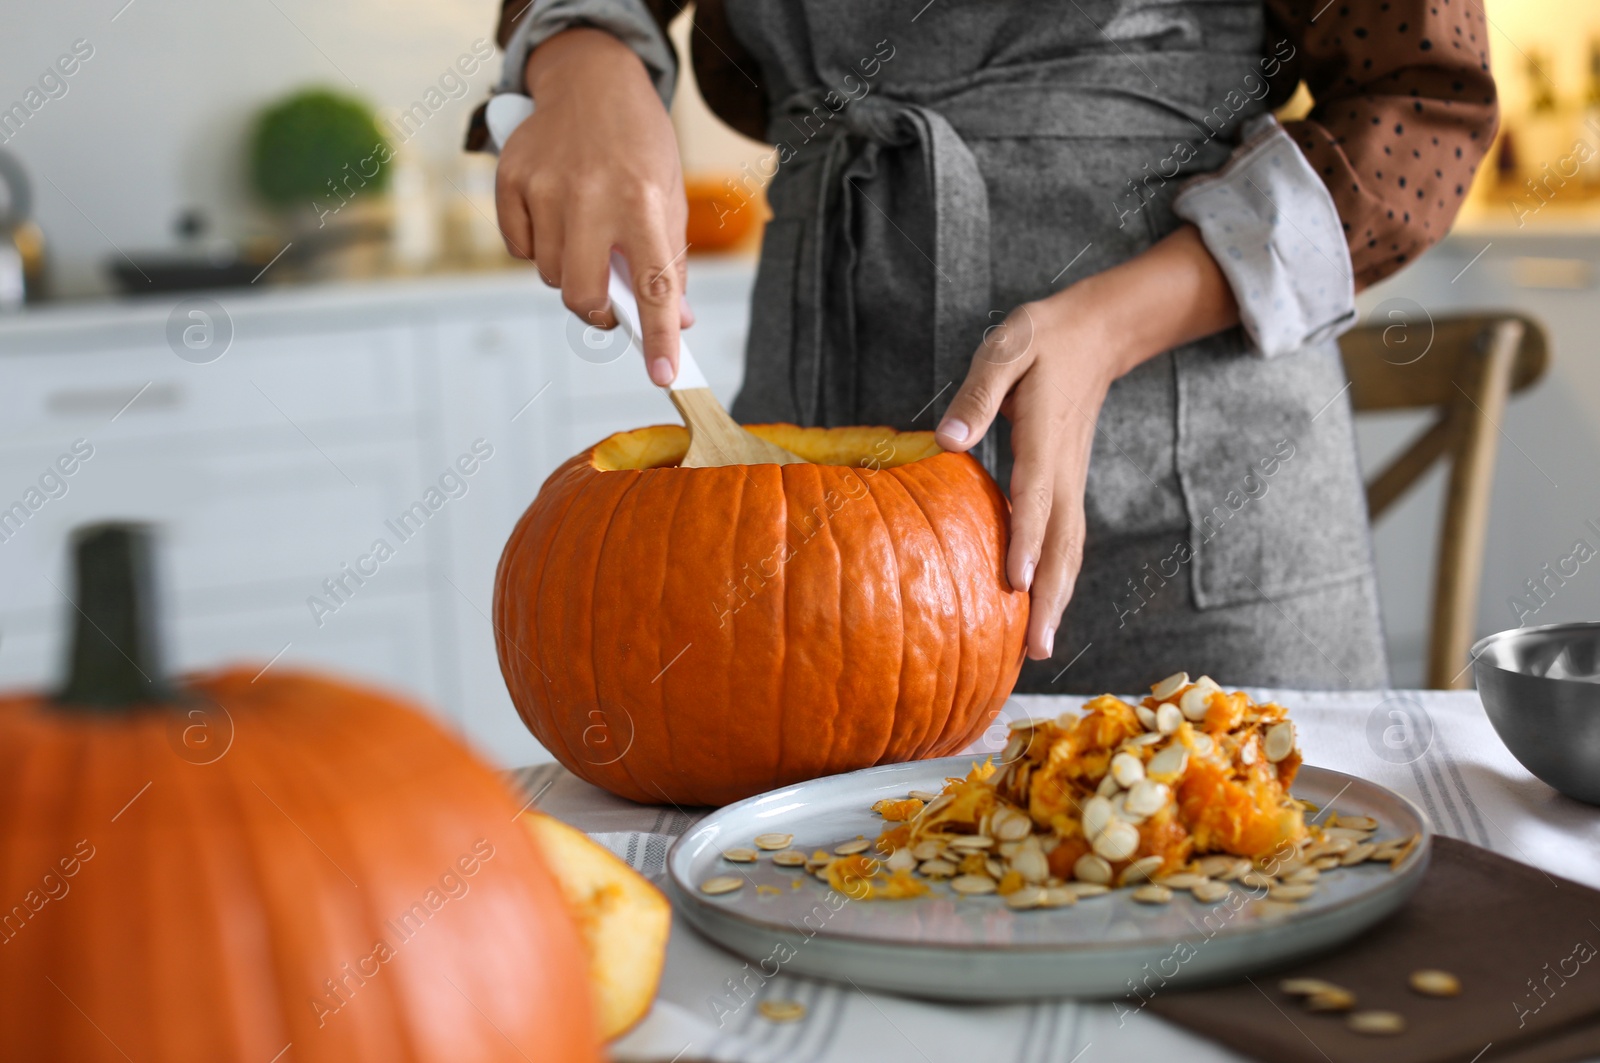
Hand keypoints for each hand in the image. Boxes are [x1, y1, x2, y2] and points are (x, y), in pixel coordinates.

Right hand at [496, 28, 692, 384]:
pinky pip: (520, 248)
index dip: (659, 338)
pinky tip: (555, 214)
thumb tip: (676, 321)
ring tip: (586, 234)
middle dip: (597, 310)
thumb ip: (669, 261)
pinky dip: (538, 245)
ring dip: (570, 271)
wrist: (591, 79)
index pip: (653, 286)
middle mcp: (590, 196)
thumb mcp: (668, 196)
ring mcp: (544, 188)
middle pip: (582, 295)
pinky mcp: (510, 180)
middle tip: (610, 301)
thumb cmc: (637, 145)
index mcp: (641, 202)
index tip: (664, 376)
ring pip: (550, 274)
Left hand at [935, 226, 1241, 659]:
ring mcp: (1072, 479)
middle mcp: (1063, 467)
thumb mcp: (1007, 347)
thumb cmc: (1042, 338)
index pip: (1036, 495)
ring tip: (1042, 647)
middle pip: (1063, 541)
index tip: (1018, 582)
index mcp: (1044, 434)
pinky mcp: (1069, 485)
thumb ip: (979, 392)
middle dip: (1052, 596)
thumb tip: (948, 440)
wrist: (1098, 334)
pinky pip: (1067, 539)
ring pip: (1070, 548)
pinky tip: (1043, 609)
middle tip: (1038, 647)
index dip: (1028, 539)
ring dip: (1059, 598)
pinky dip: (1060, 578)